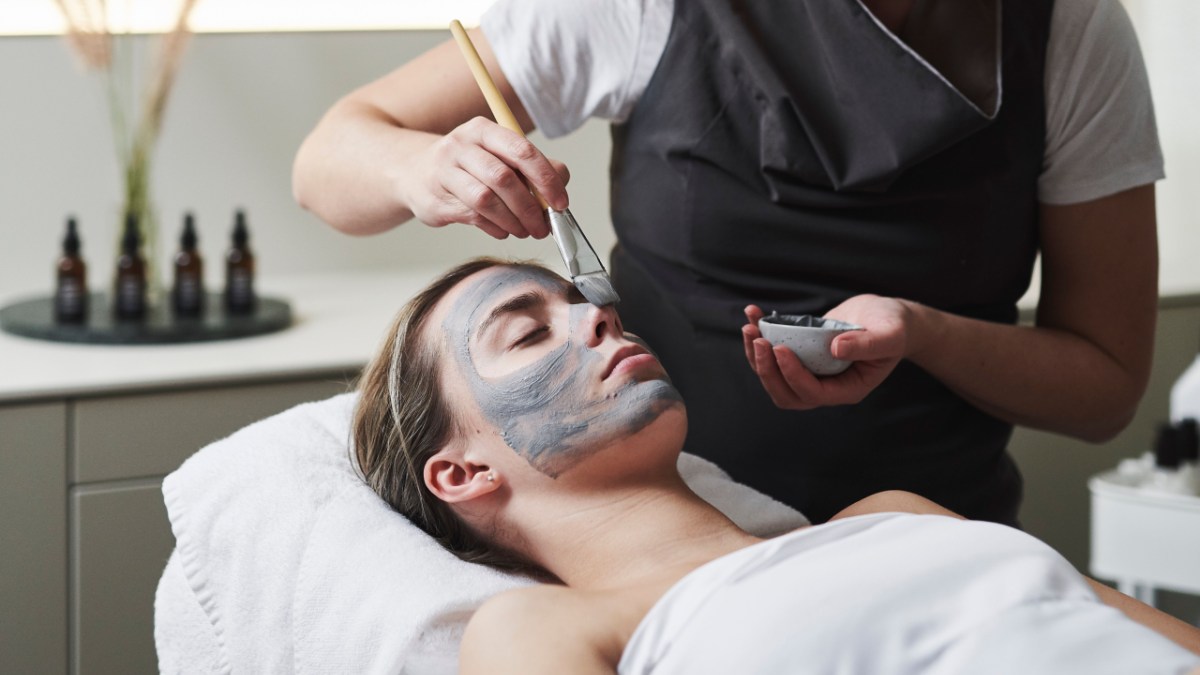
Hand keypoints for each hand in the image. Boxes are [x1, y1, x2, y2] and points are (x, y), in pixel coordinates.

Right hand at [403, 117, 570, 239]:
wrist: (412, 172)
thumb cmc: (467, 166)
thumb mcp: (498, 155)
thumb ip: (532, 166)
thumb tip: (561, 182)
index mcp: (483, 130)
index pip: (522, 151)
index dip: (546, 179)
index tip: (560, 202)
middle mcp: (460, 146)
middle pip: (503, 178)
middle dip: (529, 207)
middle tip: (543, 226)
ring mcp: (443, 172)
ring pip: (486, 200)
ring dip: (513, 221)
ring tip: (524, 230)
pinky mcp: (434, 198)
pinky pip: (472, 216)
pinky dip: (495, 227)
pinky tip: (503, 230)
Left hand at [741, 296, 914, 409]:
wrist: (888, 317)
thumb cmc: (894, 327)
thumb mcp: (889, 334)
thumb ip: (868, 344)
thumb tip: (835, 348)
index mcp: (847, 389)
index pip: (812, 393)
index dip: (792, 374)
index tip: (780, 347)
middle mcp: (826, 386)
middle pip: (786, 393)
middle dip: (766, 369)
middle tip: (758, 339)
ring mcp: (811, 372)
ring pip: (773, 377)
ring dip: (756, 356)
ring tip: (749, 327)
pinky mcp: (801, 355)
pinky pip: (773, 355)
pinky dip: (759, 338)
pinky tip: (753, 315)